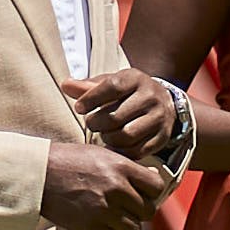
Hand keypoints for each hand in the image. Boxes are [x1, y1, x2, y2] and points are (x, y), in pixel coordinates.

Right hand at [37, 142, 172, 229]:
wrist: (38, 174)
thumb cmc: (67, 161)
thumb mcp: (102, 154)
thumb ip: (128, 166)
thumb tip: (153, 179)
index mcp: (121, 167)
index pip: (156, 187)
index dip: (151, 193)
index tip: (143, 195)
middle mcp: (116, 188)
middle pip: (147, 211)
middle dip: (138, 212)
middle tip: (126, 208)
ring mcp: (103, 209)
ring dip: (125, 226)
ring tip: (112, 217)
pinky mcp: (90, 227)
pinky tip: (98, 224)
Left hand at [66, 68, 192, 166]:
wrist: (164, 103)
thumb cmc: (128, 93)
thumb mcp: (110, 83)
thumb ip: (87, 86)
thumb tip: (65, 84)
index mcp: (136, 78)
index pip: (112, 87)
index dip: (91, 99)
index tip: (79, 108)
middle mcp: (151, 96)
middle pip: (116, 116)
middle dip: (97, 123)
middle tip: (91, 123)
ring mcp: (159, 118)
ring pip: (126, 135)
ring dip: (108, 138)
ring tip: (103, 133)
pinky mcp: (162, 137)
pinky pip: (137, 151)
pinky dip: (121, 151)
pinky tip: (113, 145)